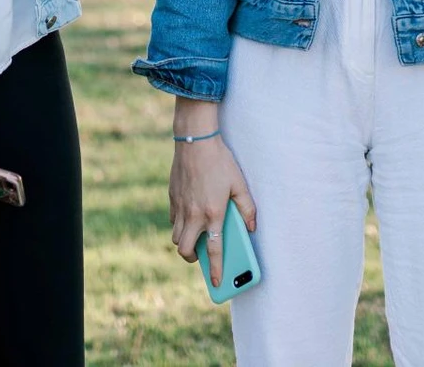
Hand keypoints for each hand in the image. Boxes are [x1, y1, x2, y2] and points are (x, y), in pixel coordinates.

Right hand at [168, 100, 255, 288]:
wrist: (195, 140)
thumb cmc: (220, 161)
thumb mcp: (240, 184)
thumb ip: (247, 208)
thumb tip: (251, 227)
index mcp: (213, 213)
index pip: (214, 250)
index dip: (217, 269)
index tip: (218, 283)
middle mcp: (193, 214)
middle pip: (185, 249)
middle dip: (192, 259)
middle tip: (201, 257)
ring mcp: (180, 206)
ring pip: (176, 236)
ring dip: (184, 242)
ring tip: (196, 238)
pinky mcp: (172, 197)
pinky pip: (173, 220)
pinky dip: (179, 224)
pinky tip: (189, 217)